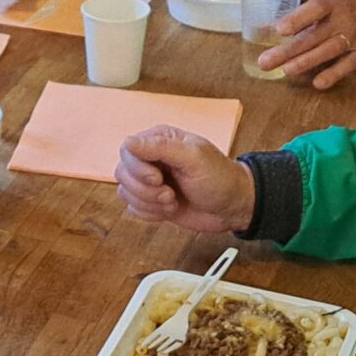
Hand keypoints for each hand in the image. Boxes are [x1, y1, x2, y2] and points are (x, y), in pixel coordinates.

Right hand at [116, 126, 254, 232]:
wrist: (233, 207)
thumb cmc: (220, 179)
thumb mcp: (194, 158)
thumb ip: (160, 147)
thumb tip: (129, 141)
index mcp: (160, 140)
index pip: (128, 149)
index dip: (138, 168)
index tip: (158, 178)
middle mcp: (151, 159)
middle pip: (122, 172)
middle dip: (145, 190)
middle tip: (169, 194)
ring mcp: (150, 182)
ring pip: (125, 192)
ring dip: (149, 203)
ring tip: (172, 201)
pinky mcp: (151, 202)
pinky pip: (133, 209)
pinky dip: (150, 214)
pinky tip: (169, 210)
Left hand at [257, 0, 355, 89]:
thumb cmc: (339, 7)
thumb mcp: (321, 3)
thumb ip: (295, 16)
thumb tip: (261, 30)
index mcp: (332, 2)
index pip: (316, 8)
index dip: (298, 19)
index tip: (279, 30)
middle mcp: (344, 20)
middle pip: (314, 36)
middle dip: (289, 50)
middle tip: (265, 61)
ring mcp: (354, 38)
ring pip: (328, 51)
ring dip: (306, 62)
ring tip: (286, 70)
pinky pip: (347, 66)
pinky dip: (333, 75)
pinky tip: (317, 83)